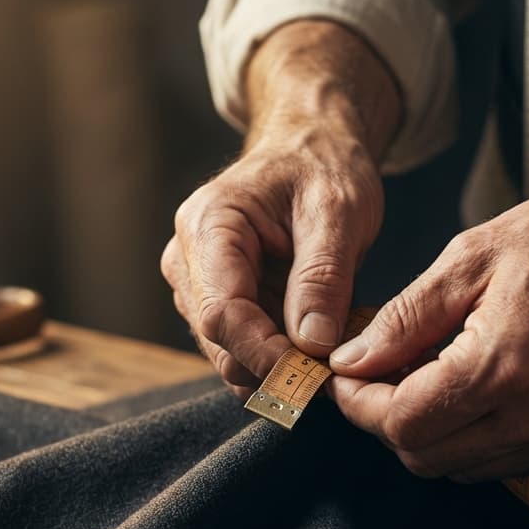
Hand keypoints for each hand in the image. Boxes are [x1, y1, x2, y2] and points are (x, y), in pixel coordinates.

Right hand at [162, 19, 400, 395]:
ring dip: (279, 368)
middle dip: (275, 368)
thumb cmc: (323, 168)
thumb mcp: (339, 211)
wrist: (309, 151)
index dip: (265, 355)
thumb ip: (323, 278)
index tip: (314, 377)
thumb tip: (313, 345)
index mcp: (209, 226)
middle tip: (334, 375)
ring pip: (228, 355)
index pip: (223, 313)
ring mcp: (196, 287)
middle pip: (220, 342)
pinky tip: (315, 347)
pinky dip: (279, 361)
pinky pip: (241, 351)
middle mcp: (188, 260)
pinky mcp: (214, 305)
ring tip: (330, 355)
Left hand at [328, 170, 528, 481]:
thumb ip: (403, 320)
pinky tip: (470, 391)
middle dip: (387, 419)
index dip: (359, 404)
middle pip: (423, 456)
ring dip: (428, 432)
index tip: (347, 377)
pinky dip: (469, 438)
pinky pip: (499, 463)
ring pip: (458, 467)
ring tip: (428, 376)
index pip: (401, 423)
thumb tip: (351, 361)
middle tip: (381, 373)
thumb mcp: (469, 259)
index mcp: (502, 366)